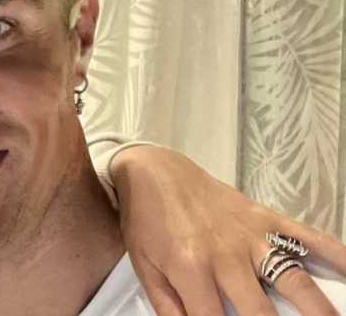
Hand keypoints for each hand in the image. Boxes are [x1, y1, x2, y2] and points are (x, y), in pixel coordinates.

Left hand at [110, 145, 345, 315]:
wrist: (153, 171)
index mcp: (190, 268)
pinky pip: (307, 237)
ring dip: (319, 309)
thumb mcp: (145, 266)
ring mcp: (251, 235)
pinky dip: (336, 254)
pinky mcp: (266, 218)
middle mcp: (226, 255)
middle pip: (262, 312)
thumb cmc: (145, 221)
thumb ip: (168, 306)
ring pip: (294, 279)